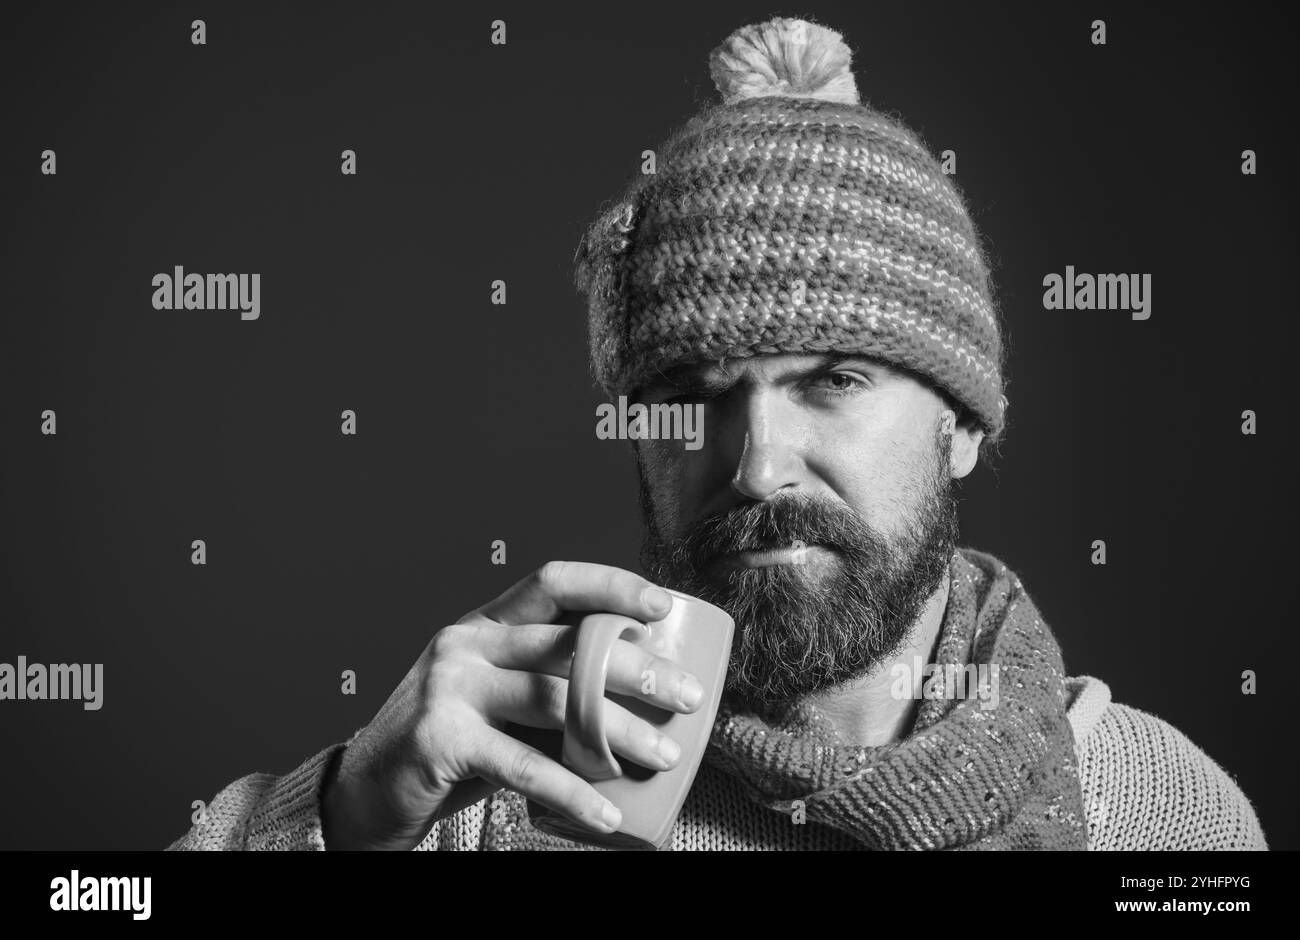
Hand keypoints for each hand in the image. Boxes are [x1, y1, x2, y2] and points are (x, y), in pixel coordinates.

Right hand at [320, 562, 704, 849]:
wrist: (367, 791)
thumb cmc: (453, 745)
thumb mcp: (499, 703)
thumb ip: (550, 691)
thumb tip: (646, 703)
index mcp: (485, 623)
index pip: (552, 581)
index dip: (611, 585)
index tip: (663, 605)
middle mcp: (465, 643)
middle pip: (566, 643)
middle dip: (637, 668)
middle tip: (689, 696)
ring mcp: (448, 687)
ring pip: (553, 700)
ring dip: (619, 731)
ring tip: (664, 756)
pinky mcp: (439, 738)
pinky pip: (521, 765)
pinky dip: (572, 792)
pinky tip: (607, 813)